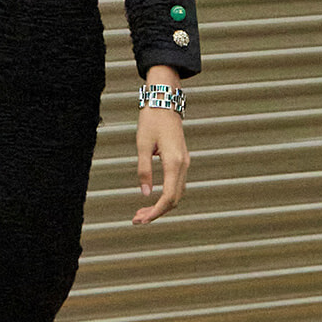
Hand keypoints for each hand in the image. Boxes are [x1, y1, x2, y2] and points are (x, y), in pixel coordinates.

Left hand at [133, 107, 188, 226]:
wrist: (164, 102)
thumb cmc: (151, 121)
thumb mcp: (142, 145)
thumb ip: (144, 170)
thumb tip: (145, 194)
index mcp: (174, 163)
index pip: (168, 197)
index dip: (155, 212)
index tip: (141, 220)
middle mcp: (183, 165)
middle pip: (174, 199)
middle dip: (157, 212)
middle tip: (136, 219)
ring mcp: (185, 163)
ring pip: (177, 193)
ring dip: (161, 206)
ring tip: (141, 212)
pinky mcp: (182, 160)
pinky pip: (177, 185)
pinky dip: (166, 196)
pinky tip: (152, 199)